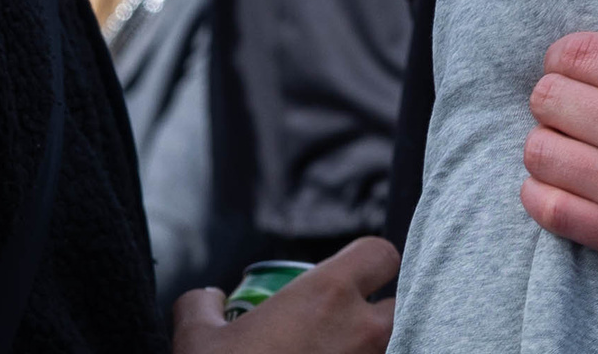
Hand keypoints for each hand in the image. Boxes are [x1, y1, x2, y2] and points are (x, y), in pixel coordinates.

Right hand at [171, 237, 396, 349]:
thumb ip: (202, 305)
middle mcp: (361, 332)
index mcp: (328, 295)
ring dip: (372, 349)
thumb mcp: (196, 341)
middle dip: (381, 311)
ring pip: (393, 346)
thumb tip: (209, 298)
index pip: (381, 254)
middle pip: (401, 305)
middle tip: (349, 325)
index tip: (351, 279)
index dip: (369, 262)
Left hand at [522, 0, 597, 352]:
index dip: (571, 53)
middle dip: (557, 91)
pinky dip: (542, 194)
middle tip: (581, 101)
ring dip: (550, 141)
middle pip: (551, 97)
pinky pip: (553, 214)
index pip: (582, 52)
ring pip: (542, 152)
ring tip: (576, 142)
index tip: (584, 64)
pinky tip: (568, 183)